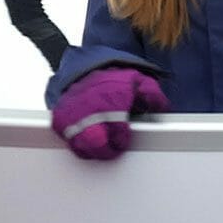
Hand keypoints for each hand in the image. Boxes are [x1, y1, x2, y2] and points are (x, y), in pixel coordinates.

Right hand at [51, 68, 168, 159]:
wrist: (85, 71)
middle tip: (113, 148)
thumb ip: (152, 94)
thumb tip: (161, 107)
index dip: (122, 139)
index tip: (124, 138)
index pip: (117, 130)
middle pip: (97, 142)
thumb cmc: (113, 80)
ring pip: (82, 145)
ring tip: (102, 146)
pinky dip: (79, 146)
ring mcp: (73, 115)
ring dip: (94, 151)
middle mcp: (90, 108)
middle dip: (107, 150)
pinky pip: (70, 142)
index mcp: (110, 99)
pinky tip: (89, 141)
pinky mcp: (61, 120)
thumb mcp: (138, 81)